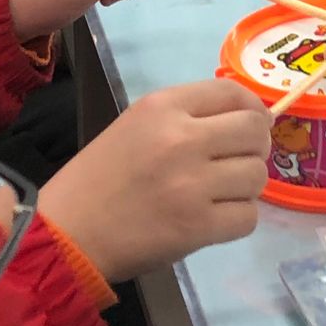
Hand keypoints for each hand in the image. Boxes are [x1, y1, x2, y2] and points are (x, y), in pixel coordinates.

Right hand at [38, 80, 270, 280]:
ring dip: (246, 187)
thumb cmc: (100, 177)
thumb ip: (187, 116)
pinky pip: (248, 217)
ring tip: (221, 194)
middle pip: (255, 132)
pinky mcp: (198, 226)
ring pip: (257, 176)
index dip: (253, 108)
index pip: (232, 93)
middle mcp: (182, 138)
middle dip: (255, 148)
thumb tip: (247, 119)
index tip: (253, 124)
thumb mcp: (136, 124)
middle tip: (237, 162)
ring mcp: (192, 184)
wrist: (68, 232)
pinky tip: (215, 219)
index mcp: (163, 107)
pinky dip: (238, 220)